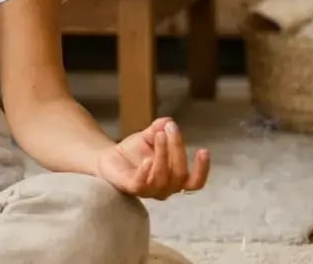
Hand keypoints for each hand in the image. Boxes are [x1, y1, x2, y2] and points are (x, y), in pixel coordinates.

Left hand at [95, 117, 209, 199]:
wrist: (108, 157)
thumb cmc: (135, 151)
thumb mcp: (149, 137)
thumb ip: (158, 129)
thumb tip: (168, 121)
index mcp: (174, 180)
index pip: (194, 182)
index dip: (202, 170)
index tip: (204, 150)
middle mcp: (164, 189)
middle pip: (179, 174)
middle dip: (177, 148)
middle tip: (171, 128)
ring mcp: (148, 191)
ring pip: (162, 177)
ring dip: (163, 154)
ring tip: (160, 134)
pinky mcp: (131, 188)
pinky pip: (141, 184)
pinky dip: (146, 171)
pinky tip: (147, 159)